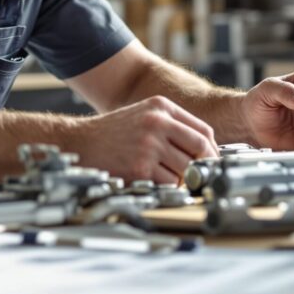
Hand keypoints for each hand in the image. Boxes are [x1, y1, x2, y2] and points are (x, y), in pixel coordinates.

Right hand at [69, 96, 218, 183]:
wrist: (80, 142)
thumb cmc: (113, 132)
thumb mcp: (144, 115)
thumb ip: (173, 126)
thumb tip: (205, 148)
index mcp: (162, 106)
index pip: (203, 129)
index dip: (212, 149)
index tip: (212, 160)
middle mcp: (158, 122)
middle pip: (200, 148)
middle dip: (205, 165)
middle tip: (201, 175)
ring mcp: (149, 145)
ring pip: (187, 168)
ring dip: (183, 177)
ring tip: (168, 175)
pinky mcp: (141, 167)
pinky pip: (170, 182)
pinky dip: (167, 186)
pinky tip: (154, 180)